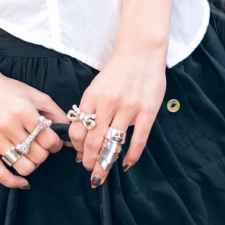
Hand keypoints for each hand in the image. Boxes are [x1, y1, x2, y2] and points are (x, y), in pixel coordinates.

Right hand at [0, 64, 69, 187]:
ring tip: (30, 155)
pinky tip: (23, 181)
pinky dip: (14, 182)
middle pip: (39, 155)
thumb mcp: (35, 95)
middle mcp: (8, 126)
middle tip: (40, 146)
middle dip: (44, 153)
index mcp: (23, 111)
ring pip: (25, 167)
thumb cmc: (6, 90)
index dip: (55, 144)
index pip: (49, 140)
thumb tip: (69, 136)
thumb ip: (55, 113)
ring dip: (33, 165)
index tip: (52, 141)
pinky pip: (0, 174)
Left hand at [68, 52, 166, 185]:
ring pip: (112, 145)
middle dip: (89, 162)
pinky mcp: (147, 112)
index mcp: (91, 98)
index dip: (77, 148)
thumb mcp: (96, 88)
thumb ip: (89, 110)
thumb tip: (82, 138)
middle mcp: (108, 104)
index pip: (77, 132)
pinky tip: (126, 163)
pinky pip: (138, 142)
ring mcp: (129, 108)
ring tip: (103, 171)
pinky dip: (131, 157)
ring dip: (105, 164)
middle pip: (93, 143)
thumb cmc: (117, 73)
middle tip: (90, 171)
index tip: (80, 155)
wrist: (142, 52)